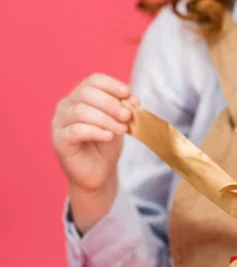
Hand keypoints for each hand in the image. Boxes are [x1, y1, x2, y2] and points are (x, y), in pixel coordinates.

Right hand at [52, 73, 138, 232]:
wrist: (99, 172)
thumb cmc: (107, 145)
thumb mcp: (119, 124)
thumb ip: (125, 110)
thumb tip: (134, 98)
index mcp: (80, 97)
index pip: (93, 81)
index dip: (112, 85)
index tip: (128, 93)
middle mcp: (66, 106)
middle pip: (86, 93)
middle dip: (110, 103)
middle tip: (127, 116)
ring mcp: (59, 122)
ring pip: (81, 111)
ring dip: (106, 119)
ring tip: (122, 130)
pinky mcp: (59, 141)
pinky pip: (76, 131)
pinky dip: (96, 131)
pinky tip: (109, 136)